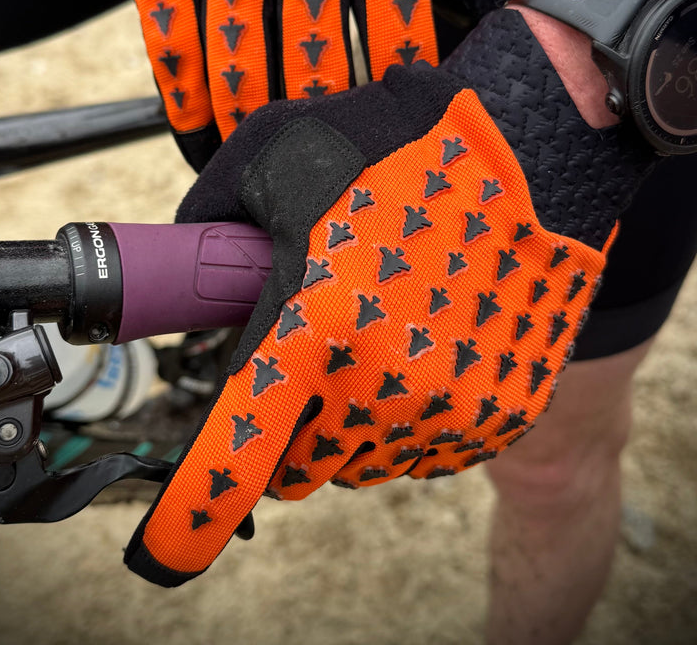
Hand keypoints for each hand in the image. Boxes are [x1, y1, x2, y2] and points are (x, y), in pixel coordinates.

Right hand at [105, 0, 475, 167]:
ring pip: (242, 71)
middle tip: (337, 186)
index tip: (401, 146)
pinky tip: (201, 138)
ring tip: (268, 174)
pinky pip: (172, 44)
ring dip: (255, 136)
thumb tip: (462, 19)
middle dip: (329, 139)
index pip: (399, 39)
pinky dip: (186, 103)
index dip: (402, 105)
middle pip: (319, 72)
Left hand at [123, 8, 651, 584]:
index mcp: (314, 324)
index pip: (237, 455)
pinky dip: (407, 410)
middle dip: (282, 426)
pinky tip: (424, 338)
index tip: (164, 552)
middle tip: (301, 358)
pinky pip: (424, 445)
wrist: (532, 150)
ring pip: (361, 458)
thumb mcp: (277, 151)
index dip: (190, 516)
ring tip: (374, 327)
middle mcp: (380, 385)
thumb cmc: (397, 143)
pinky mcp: (497, 413)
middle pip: (296, 465)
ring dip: (348, 416)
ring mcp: (448, 407)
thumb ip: (214, 211)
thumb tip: (190, 255)